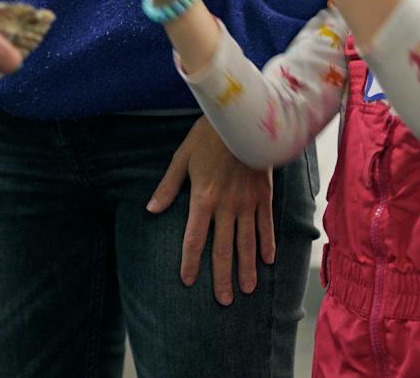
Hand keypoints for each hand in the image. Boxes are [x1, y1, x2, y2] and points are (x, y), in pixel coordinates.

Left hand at [146, 117, 274, 305]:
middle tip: (224, 300)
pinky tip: (268, 260)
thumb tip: (151, 209)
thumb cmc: (207, 135)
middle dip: (222, 277)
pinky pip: (266, 225)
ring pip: (247, 242)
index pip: (194, 239)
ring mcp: (248, 202)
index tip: (187, 281)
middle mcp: (226, 206)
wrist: (242, 118)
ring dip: (247, 268)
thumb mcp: (181, 158)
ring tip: (248, 288)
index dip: (190, 262)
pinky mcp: (263, 195)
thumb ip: (168, 187)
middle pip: (223, 249)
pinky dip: (267, 243)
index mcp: (203, 198)